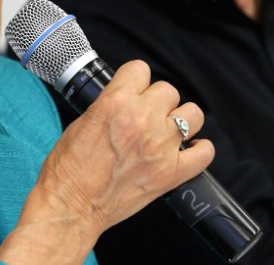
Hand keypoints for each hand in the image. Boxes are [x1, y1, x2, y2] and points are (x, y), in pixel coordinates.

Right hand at [43, 59, 212, 228]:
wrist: (71, 204)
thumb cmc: (68, 168)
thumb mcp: (82, 121)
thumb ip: (109, 105)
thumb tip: (124, 99)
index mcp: (116, 103)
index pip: (140, 69)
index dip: (136, 79)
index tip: (135, 88)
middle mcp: (142, 119)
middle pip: (168, 91)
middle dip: (157, 101)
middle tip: (147, 115)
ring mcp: (160, 146)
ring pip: (192, 114)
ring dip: (181, 120)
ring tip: (169, 129)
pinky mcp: (171, 173)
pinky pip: (204, 153)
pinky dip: (200, 150)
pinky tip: (189, 150)